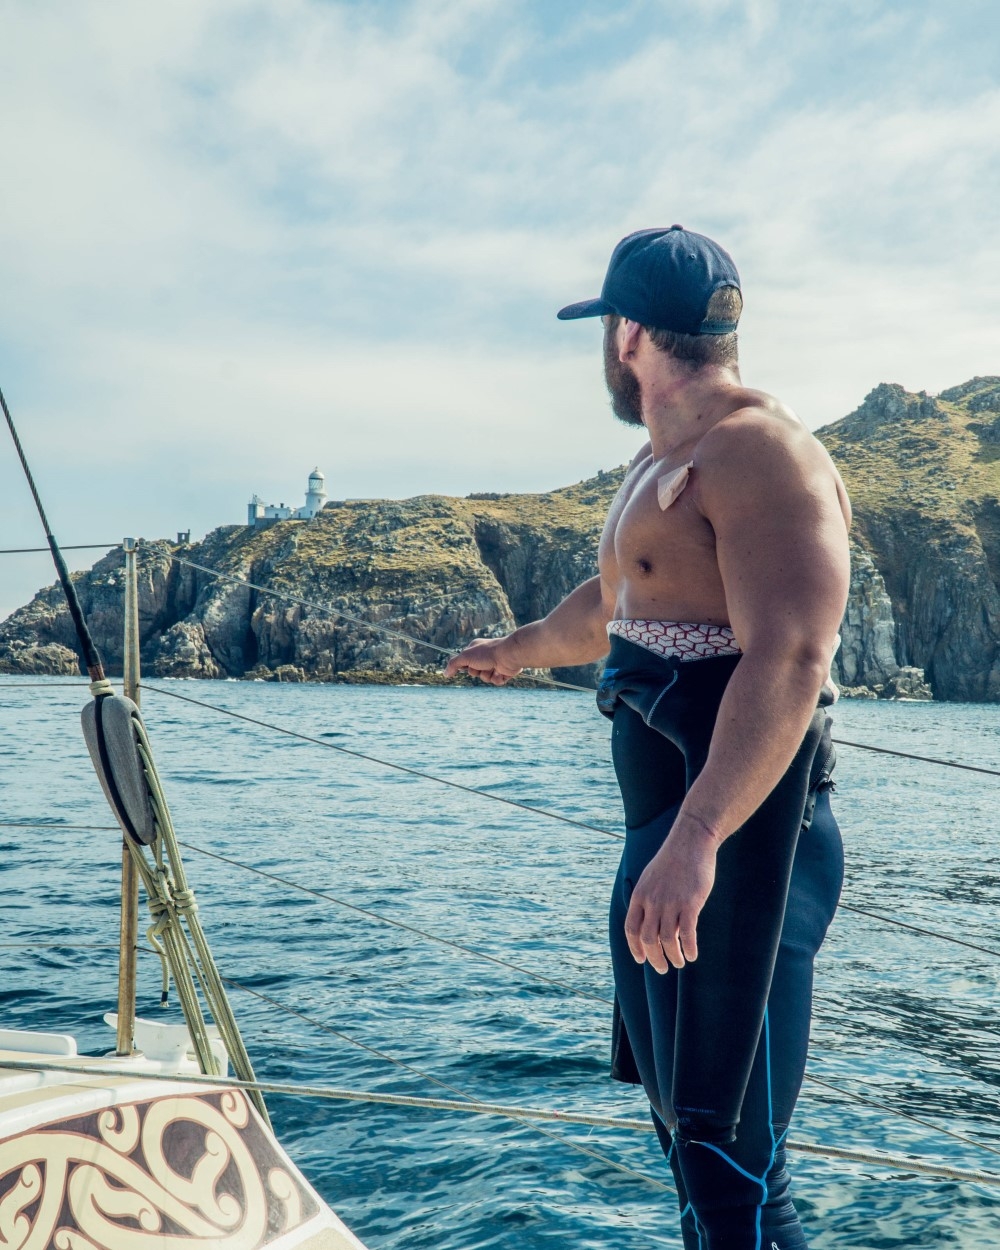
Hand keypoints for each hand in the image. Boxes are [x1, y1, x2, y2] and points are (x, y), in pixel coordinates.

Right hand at [443, 637, 522, 685]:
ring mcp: (494, 664)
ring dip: (487, 675)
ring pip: (485, 678)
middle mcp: (485, 656)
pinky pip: (496, 682)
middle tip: (482, 665)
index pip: (465, 662)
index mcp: (475, 649)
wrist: (508, 655)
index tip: (468, 664)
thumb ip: (453, 664)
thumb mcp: (465, 656)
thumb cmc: (486, 653)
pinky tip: (501, 672)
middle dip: (477, 672)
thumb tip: (445, 674)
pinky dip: (497, 679)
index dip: (466, 666)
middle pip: (474, 672)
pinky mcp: (503, 672)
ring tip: (493, 668)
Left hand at [624, 821, 718, 972]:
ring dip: (673, 956)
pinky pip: (688, 933)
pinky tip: (692, 954)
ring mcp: (671, 903)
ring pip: (668, 940)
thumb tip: (650, 920)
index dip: (635, 948)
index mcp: (640, 896)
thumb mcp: (651, 878)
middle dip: (654, 958)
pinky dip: (689, 947)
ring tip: (680, 962)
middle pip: (648, 939)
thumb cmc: (672, 860)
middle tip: (663, 968)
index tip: (641, 959)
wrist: (690, 842)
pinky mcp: (690, 903)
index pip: (631, 929)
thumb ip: (648, 899)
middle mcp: (652, 902)